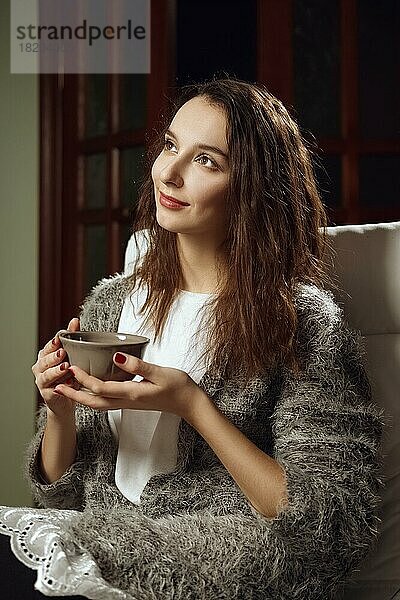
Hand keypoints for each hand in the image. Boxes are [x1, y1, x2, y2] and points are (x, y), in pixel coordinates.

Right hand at [32, 318, 79, 416]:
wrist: (65, 399)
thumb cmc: (68, 374)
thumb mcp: (71, 355)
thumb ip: (71, 337)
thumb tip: (75, 320)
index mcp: (45, 355)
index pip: (48, 347)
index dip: (54, 342)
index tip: (60, 338)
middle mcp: (40, 367)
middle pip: (45, 360)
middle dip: (53, 356)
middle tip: (62, 352)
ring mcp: (41, 380)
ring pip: (46, 374)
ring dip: (56, 371)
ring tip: (65, 367)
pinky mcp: (45, 392)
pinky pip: (51, 388)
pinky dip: (60, 385)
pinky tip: (69, 383)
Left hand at [54, 353, 206, 421]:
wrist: (189, 403)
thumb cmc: (178, 387)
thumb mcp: (160, 372)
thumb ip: (138, 366)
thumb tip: (117, 357)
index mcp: (131, 394)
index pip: (100, 388)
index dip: (83, 379)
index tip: (71, 367)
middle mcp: (126, 401)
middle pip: (93, 402)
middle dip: (74, 395)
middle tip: (57, 385)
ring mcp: (128, 403)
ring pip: (98, 403)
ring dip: (81, 397)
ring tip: (68, 387)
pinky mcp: (131, 400)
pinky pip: (107, 401)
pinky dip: (94, 396)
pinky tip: (91, 387)